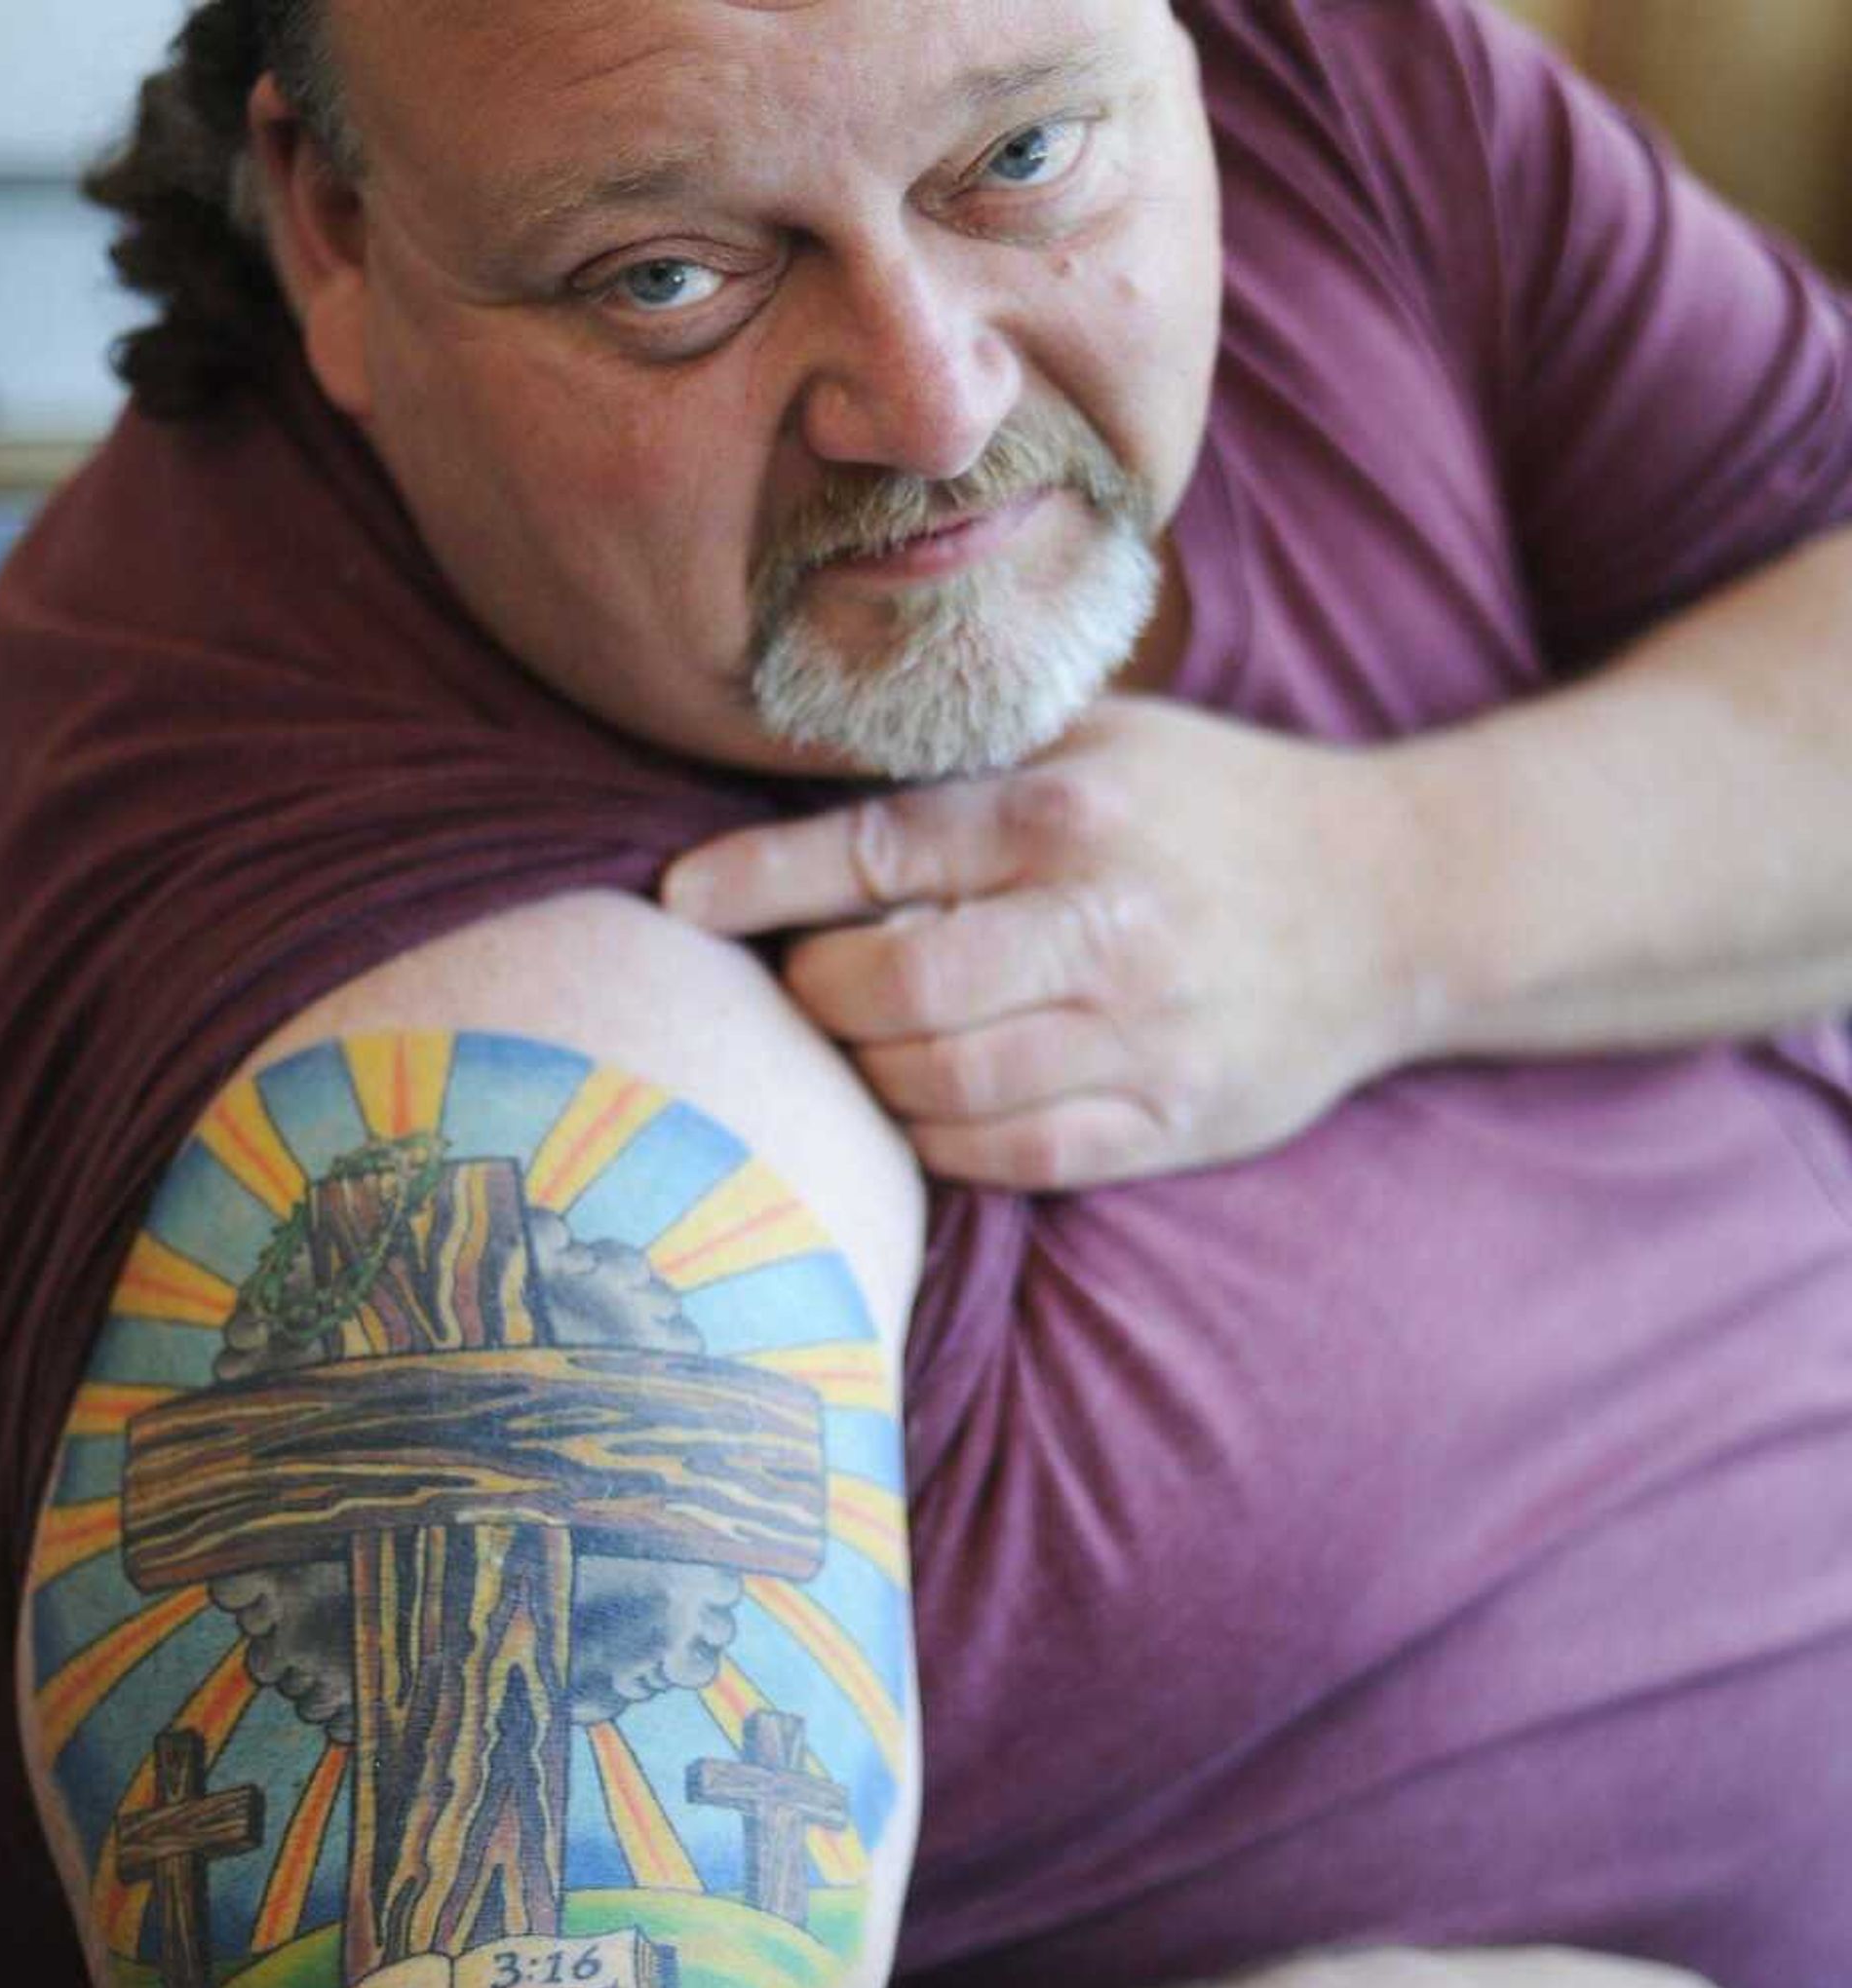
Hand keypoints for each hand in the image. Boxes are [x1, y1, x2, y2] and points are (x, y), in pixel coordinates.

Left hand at [661, 696, 1439, 1189]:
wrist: (1399, 900)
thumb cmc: (1223, 809)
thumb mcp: (1110, 738)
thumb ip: (974, 769)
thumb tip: (802, 792)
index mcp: (1074, 811)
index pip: (873, 852)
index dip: (758, 882)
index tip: (680, 900)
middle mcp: (1105, 927)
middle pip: (891, 990)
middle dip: (814, 995)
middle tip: (806, 982)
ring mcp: (1141, 1039)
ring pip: (939, 1089)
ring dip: (870, 1075)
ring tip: (867, 1042)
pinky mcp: (1169, 1123)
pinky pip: (1009, 1157)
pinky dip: (941, 1139)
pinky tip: (929, 1102)